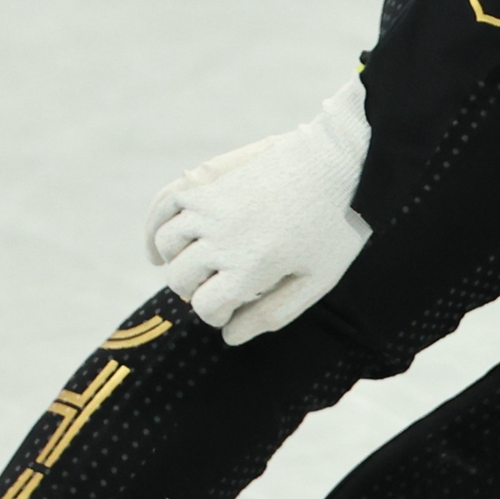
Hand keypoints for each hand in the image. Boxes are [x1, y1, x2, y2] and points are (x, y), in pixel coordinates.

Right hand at [145, 79, 372, 343]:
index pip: (206, 307)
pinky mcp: (211, 181)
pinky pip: (166, 204)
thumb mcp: (317, 280)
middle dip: (197, 292)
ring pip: (169, 245)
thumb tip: (229, 337)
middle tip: (220, 289)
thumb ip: (273, 313)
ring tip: (200, 268)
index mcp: (249, 267)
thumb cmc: (337, 225)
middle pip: (181, 279)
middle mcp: (221, 238)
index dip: (217, 315)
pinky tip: (159, 249)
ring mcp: (212, 206)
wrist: (343, 161)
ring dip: (179, 262)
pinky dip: (156, 227)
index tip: (231, 311)